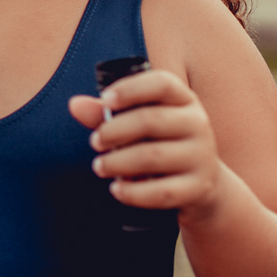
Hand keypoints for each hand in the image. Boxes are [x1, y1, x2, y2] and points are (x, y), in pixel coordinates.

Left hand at [68, 70, 223, 218]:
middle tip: (94, 141)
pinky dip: (134, 192)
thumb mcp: (138, 121)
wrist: (201, 184)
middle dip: (115, 131)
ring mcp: (201, 157)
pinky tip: (117, 189)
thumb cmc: (159, 142)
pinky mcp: (199, 188)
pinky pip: (162, 192)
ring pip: (153, 157)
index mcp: (183, 99)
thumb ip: (106, 112)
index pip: (162, 83)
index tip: (104, 100)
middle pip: (151, 120)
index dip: (131, 89)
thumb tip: (74, 104)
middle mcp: (198, 124)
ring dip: (118, 162)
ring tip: (99, 166)